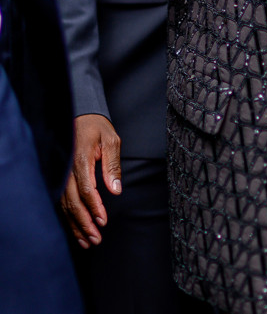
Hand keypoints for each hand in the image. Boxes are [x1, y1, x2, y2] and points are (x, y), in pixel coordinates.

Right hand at [61, 114, 121, 248]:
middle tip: (96, 239)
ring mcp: (61, 174)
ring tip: (87, 241)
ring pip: (65, 205)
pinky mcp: (60, 177)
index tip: (103, 221)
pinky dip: (68, 217)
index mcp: (80, 159)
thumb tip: (115, 190)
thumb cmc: (97, 127)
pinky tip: (76, 229)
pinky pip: (61, 201)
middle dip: (84, 223)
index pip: (86, 190)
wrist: (80, 116)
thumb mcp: (111, 140)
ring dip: (75, 225)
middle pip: (73, 202)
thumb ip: (112, 165)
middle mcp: (66, 169)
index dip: (94, 208)